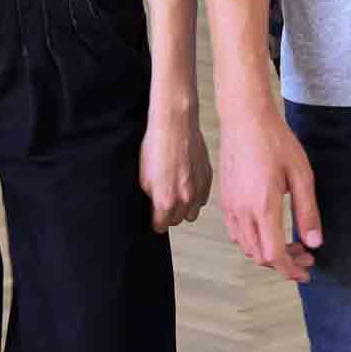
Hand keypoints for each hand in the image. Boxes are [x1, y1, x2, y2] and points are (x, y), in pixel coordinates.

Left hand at [140, 95, 211, 232]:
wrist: (174, 124)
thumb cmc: (156, 147)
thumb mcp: (143, 178)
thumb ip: (151, 200)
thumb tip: (154, 210)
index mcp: (166, 201)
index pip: (160, 226)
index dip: (155, 221)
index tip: (154, 215)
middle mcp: (185, 198)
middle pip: (177, 221)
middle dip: (170, 214)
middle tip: (164, 200)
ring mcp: (198, 188)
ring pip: (192, 212)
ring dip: (184, 207)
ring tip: (176, 193)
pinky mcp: (207, 177)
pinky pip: (202, 197)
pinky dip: (195, 195)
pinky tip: (187, 183)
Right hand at [216, 96, 320, 282]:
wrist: (245, 118)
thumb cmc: (275, 142)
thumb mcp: (301, 175)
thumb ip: (307, 212)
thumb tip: (314, 243)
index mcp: (262, 207)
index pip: (273, 255)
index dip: (290, 270)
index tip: (306, 272)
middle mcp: (242, 212)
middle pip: (259, 255)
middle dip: (284, 263)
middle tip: (306, 256)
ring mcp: (230, 207)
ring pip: (246, 247)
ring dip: (268, 253)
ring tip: (291, 244)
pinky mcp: (225, 200)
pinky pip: (236, 233)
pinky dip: (253, 241)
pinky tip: (269, 230)